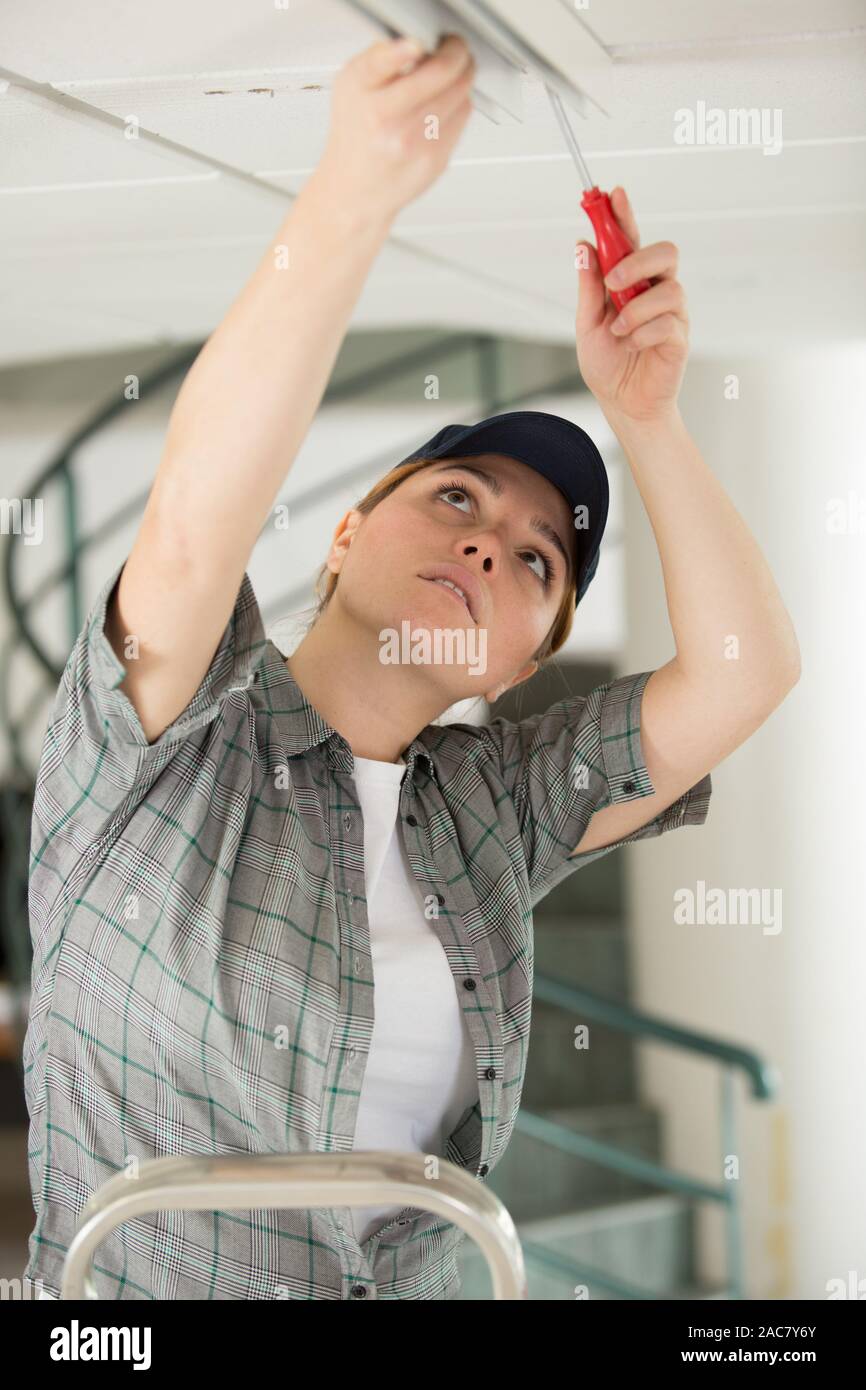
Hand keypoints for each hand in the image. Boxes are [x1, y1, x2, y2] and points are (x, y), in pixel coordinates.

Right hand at [312, 34, 475, 228]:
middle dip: (456, 53)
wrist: (356, 189)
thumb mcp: (349, 87)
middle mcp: (389, 122)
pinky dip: (459, 102)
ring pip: (460, 92)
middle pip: (442, 73)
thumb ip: (380, 58)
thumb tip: (414, 40)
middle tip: (454, 47)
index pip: (384, 63)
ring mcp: (416, 143)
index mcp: (365, 97)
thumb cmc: (355, 135)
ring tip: (450, 74)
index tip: (417, 44)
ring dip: (462, 76)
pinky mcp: (437, 159)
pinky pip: (463, 116)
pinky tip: (444, 104)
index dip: (405, 50)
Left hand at [575, 188, 688, 424]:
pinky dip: (643, 334)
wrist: (621, 403)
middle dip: (639, 259)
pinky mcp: (679, 338)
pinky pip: (668, 323)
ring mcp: (672, 313)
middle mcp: (656, 291)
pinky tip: (632, 346)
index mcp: (632, 282)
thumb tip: (582, 247)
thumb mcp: (587, 323)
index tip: (613, 194)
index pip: (631, 239)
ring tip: (619, 330)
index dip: (624, 215)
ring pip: (669, 288)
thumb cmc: (608, 362)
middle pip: (666, 252)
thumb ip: (589, 287)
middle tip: (614, 280)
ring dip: (637, 308)